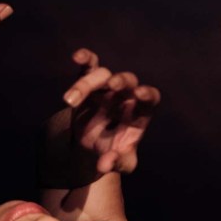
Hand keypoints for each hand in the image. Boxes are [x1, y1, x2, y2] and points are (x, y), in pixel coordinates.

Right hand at [37, 48, 160, 188]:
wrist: (91, 150)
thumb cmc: (112, 154)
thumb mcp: (120, 164)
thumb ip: (117, 163)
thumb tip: (104, 164)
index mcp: (139, 114)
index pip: (150, 99)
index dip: (147, 94)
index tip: (140, 95)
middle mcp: (125, 97)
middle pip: (127, 81)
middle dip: (122, 80)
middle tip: (113, 85)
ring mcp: (107, 89)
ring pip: (102, 76)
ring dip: (87, 84)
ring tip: (70, 101)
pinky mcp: (89, 84)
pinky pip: (89, 67)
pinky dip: (85, 59)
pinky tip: (77, 56)